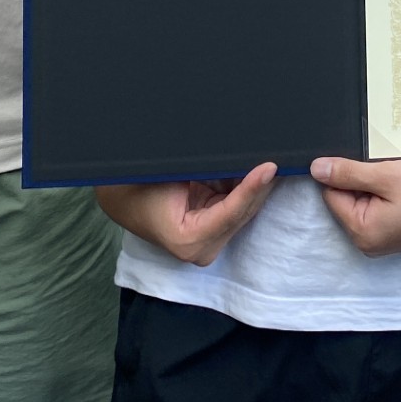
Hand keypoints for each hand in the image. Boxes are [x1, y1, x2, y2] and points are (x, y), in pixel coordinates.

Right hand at [95, 162, 276, 266]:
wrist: (122, 198)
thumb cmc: (140, 185)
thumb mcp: (172, 174)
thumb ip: (204, 168)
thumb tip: (235, 152)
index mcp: (189, 241)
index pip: (231, 212)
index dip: (252, 188)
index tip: (269, 167)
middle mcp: (204, 249)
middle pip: (244, 212)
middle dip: (261, 185)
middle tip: (278, 155)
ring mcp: (211, 243)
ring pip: (245, 208)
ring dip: (258, 185)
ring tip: (270, 156)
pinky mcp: (215, 232)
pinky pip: (238, 206)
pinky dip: (247, 186)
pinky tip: (257, 167)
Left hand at [309, 157, 400, 257]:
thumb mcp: (387, 175)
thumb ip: (348, 172)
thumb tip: (315, 169)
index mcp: (361, 232)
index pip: (333, 193)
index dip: (346, 172)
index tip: (369, 162)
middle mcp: (369, 243)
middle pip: (348, 198)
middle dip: (362, 179)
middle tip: (389, 169)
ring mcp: (385, 240)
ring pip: (366, 200)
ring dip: (377, 184)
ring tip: (400, 176)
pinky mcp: (399, 233)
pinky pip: (381, 207)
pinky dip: (389, 193)